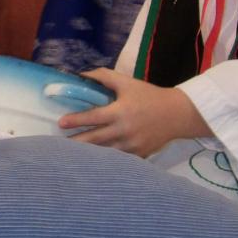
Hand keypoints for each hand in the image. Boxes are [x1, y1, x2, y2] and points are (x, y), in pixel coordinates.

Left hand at [57, 68, 209, 157]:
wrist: (177, 114)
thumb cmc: (149, 96)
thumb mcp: (127, 83)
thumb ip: (104, 77)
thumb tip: (82, 75)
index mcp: (120, 112)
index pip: (94, 117)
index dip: (76, 120)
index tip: (61, 122)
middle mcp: (124, 130)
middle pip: (95, 139)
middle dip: (77, 142)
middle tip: (59, 145)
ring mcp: (132, 146)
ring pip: (105, 153)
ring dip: (88, 154)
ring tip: (71, 155)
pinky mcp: (139, 155)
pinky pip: (119, 160)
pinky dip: (106, 161)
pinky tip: (93, 163)